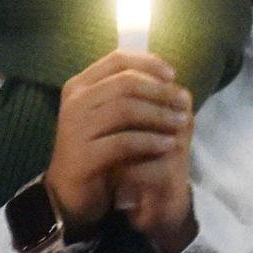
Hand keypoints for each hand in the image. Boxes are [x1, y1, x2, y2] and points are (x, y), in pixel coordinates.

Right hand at [44, 53, 196, 233]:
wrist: (69, 192)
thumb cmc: (96, 149)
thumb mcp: (109, 116)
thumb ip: (128, 95)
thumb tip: (169, 78)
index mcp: (79, 86)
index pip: (117, 60)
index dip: (149, 63)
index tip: (173, 75)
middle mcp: (74, 102)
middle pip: (125, 82)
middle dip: (160, 91)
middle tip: (183, 102)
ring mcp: (75, 128)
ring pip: (125, 109)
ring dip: (159, 114)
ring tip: (181, 123)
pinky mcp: (82, 155)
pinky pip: (123, 142)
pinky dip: (150, 141)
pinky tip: (167, 145)